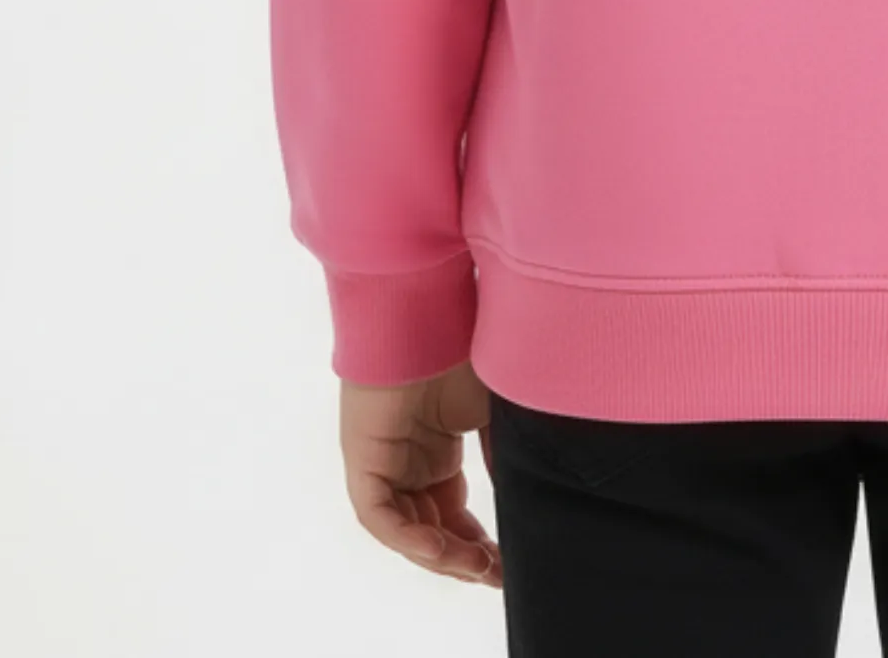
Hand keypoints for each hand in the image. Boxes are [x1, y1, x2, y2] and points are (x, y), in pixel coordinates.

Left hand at [339, 362, 502, 587]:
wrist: (429, 312)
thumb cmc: (465, 347)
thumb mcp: (496, 411)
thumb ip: (504, 454)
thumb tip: (524, 497)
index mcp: (435, 450)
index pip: (453, 514)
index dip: (479, 544)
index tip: (508, 564)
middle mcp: (407, 462)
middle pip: (431, 528)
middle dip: (464, 557)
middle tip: (498, 575)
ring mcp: (383, 462)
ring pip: (407, 529)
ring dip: (441, 553)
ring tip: (478, 566)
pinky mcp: (362, 460)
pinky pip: (380, 515)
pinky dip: (408, 536)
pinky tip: (439, 546)